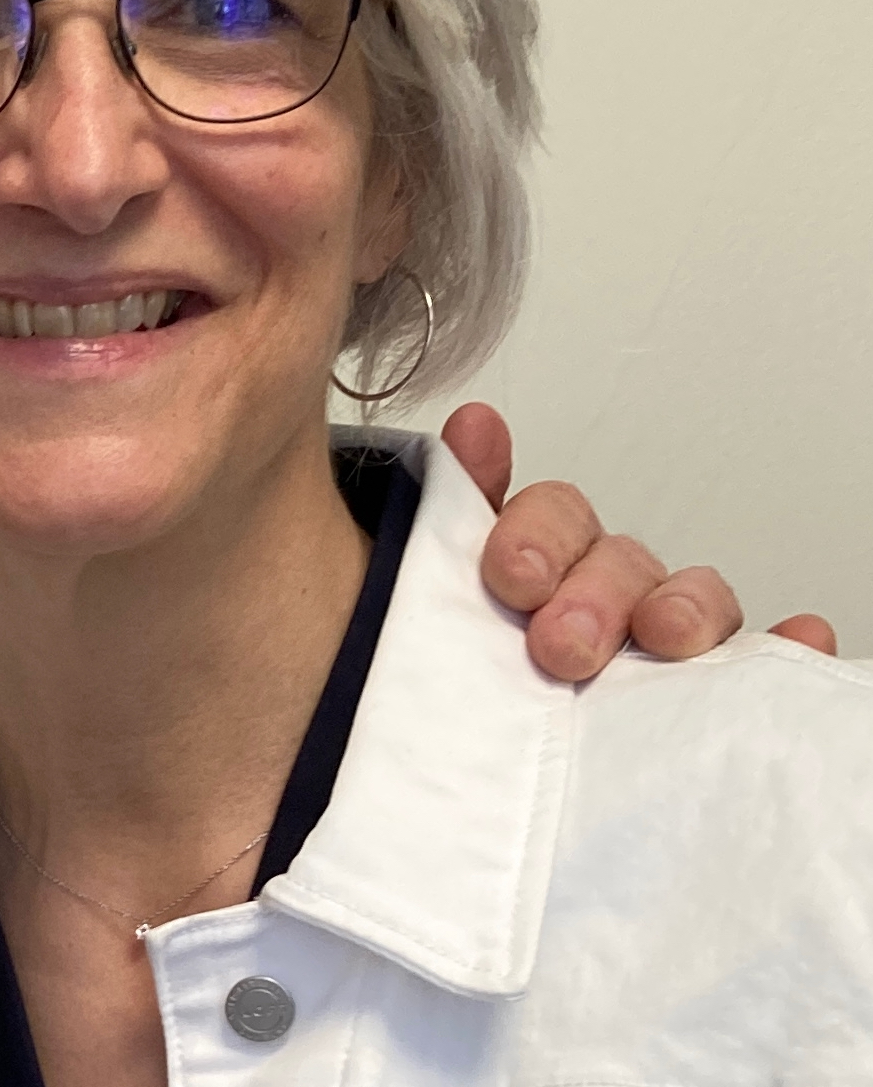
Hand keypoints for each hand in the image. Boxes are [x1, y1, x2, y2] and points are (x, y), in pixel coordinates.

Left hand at [442, 402, 839, 680]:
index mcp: (532, 568)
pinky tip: (800, 641)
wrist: (454, 798)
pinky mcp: (701, 705)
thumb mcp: (427, 604)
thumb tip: (473, 426)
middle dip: (595, 591)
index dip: (534, 531)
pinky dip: (783, 653)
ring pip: (691, 601)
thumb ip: (444, 517)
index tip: (509, 576)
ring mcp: (654, 651)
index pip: (551, 515)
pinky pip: (757, 672)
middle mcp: (598, 599)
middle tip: (560, 645)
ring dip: (685, 608)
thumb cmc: (448, 692)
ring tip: (667, 637)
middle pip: (618, 561)